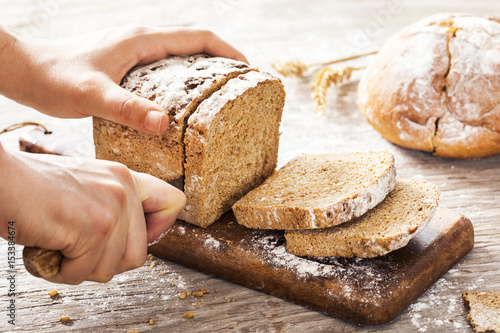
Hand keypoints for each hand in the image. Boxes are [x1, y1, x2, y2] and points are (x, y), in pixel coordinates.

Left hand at [0, 25, 247, 134]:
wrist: (24, 71)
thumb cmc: (54, 78)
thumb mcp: (92, 95)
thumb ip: (128, 109)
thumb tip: (164, 124)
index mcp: (142, 40)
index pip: (199, 37)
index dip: (228, 52)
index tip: (248, 70)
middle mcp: (142, 41)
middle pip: (195, 44)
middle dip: (222, 61)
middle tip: (240, 88)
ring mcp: (134, 51)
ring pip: (180, 55)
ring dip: (203, 70)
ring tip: (219, 97)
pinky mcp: (125, 64)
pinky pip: (165, 68)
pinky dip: (182, 80)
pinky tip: (181, 104)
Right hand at [0, 146, 185, 283]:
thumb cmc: (34, 190)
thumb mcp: (87, 188)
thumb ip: (115, 208)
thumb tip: (136, 242)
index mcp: (126, 178)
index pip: (174, 202)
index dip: (159, 230)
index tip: (129, 238)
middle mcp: (125, 189)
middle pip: (139, 255)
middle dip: (103, 262)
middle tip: (74, 247)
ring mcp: (112, 207)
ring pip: (112, 269)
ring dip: (78, 267)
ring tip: (57, 243)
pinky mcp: (94, 227)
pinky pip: (84, 272)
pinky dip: (59, 270)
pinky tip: (46, 246)